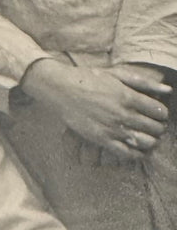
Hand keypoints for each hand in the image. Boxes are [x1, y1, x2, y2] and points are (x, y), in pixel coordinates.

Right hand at [19, 58, 168, 158]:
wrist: (62, 89)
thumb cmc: (89, 79)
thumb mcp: (118, 75)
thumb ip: (145, 83)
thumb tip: (168, 90)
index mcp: (129, 97)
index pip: (160, 112)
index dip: (164, 115)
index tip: (160, 115)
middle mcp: (123, 114)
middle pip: (155, 128)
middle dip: (159, 128)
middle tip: (156, 127)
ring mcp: (111, 128)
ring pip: (144, 142)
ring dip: (151, 141)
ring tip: (149, 138)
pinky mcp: (100, 139)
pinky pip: (125, 152)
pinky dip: (136, 154)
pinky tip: (138, 151)